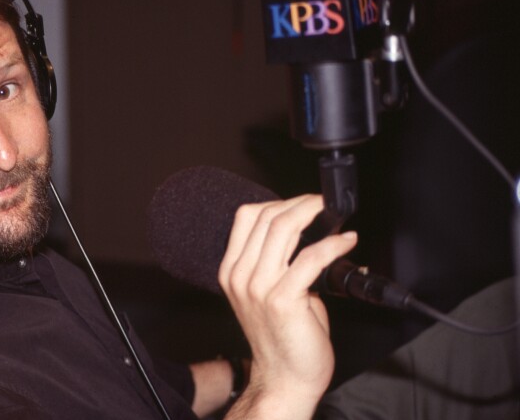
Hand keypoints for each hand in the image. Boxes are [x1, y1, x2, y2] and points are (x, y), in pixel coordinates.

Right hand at [218, 195, 356, 418]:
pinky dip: (333, 244)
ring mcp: (259, 287)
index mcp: (231, 270)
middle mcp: (240, 276)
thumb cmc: (283, 335)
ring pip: (284, 229)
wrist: (284, 377)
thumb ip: (278, 260)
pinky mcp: (283, 299)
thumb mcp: (268, 291)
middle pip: (267, 217)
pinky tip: (346, 241)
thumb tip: (308, 231)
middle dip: (300, 203)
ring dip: (313, 214)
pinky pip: (311, 257)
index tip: (302, 202)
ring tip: (331, 213)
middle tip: (323, 203)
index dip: (277, 201)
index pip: (246, 217)